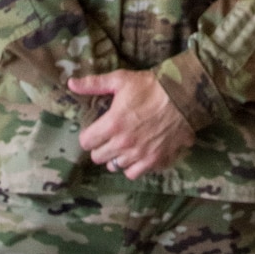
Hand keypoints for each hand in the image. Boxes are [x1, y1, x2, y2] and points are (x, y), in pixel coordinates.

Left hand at [70, 70, 195, 178]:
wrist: (183, 97)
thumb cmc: (151, 86)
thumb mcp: (121, 80)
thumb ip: (94, 84)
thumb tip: (70, 83)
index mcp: (112, 123)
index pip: (86, 142)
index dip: (88, 135)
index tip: (95, 129)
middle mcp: (123, 143)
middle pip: (98, 157)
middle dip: (100, 146)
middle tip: (109, 136)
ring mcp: (138, 154)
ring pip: (114, 166)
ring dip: (116, 157)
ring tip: (123, 145)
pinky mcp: (153, 161)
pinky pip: (133, 174)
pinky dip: (132, 167)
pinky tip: (136, 155)